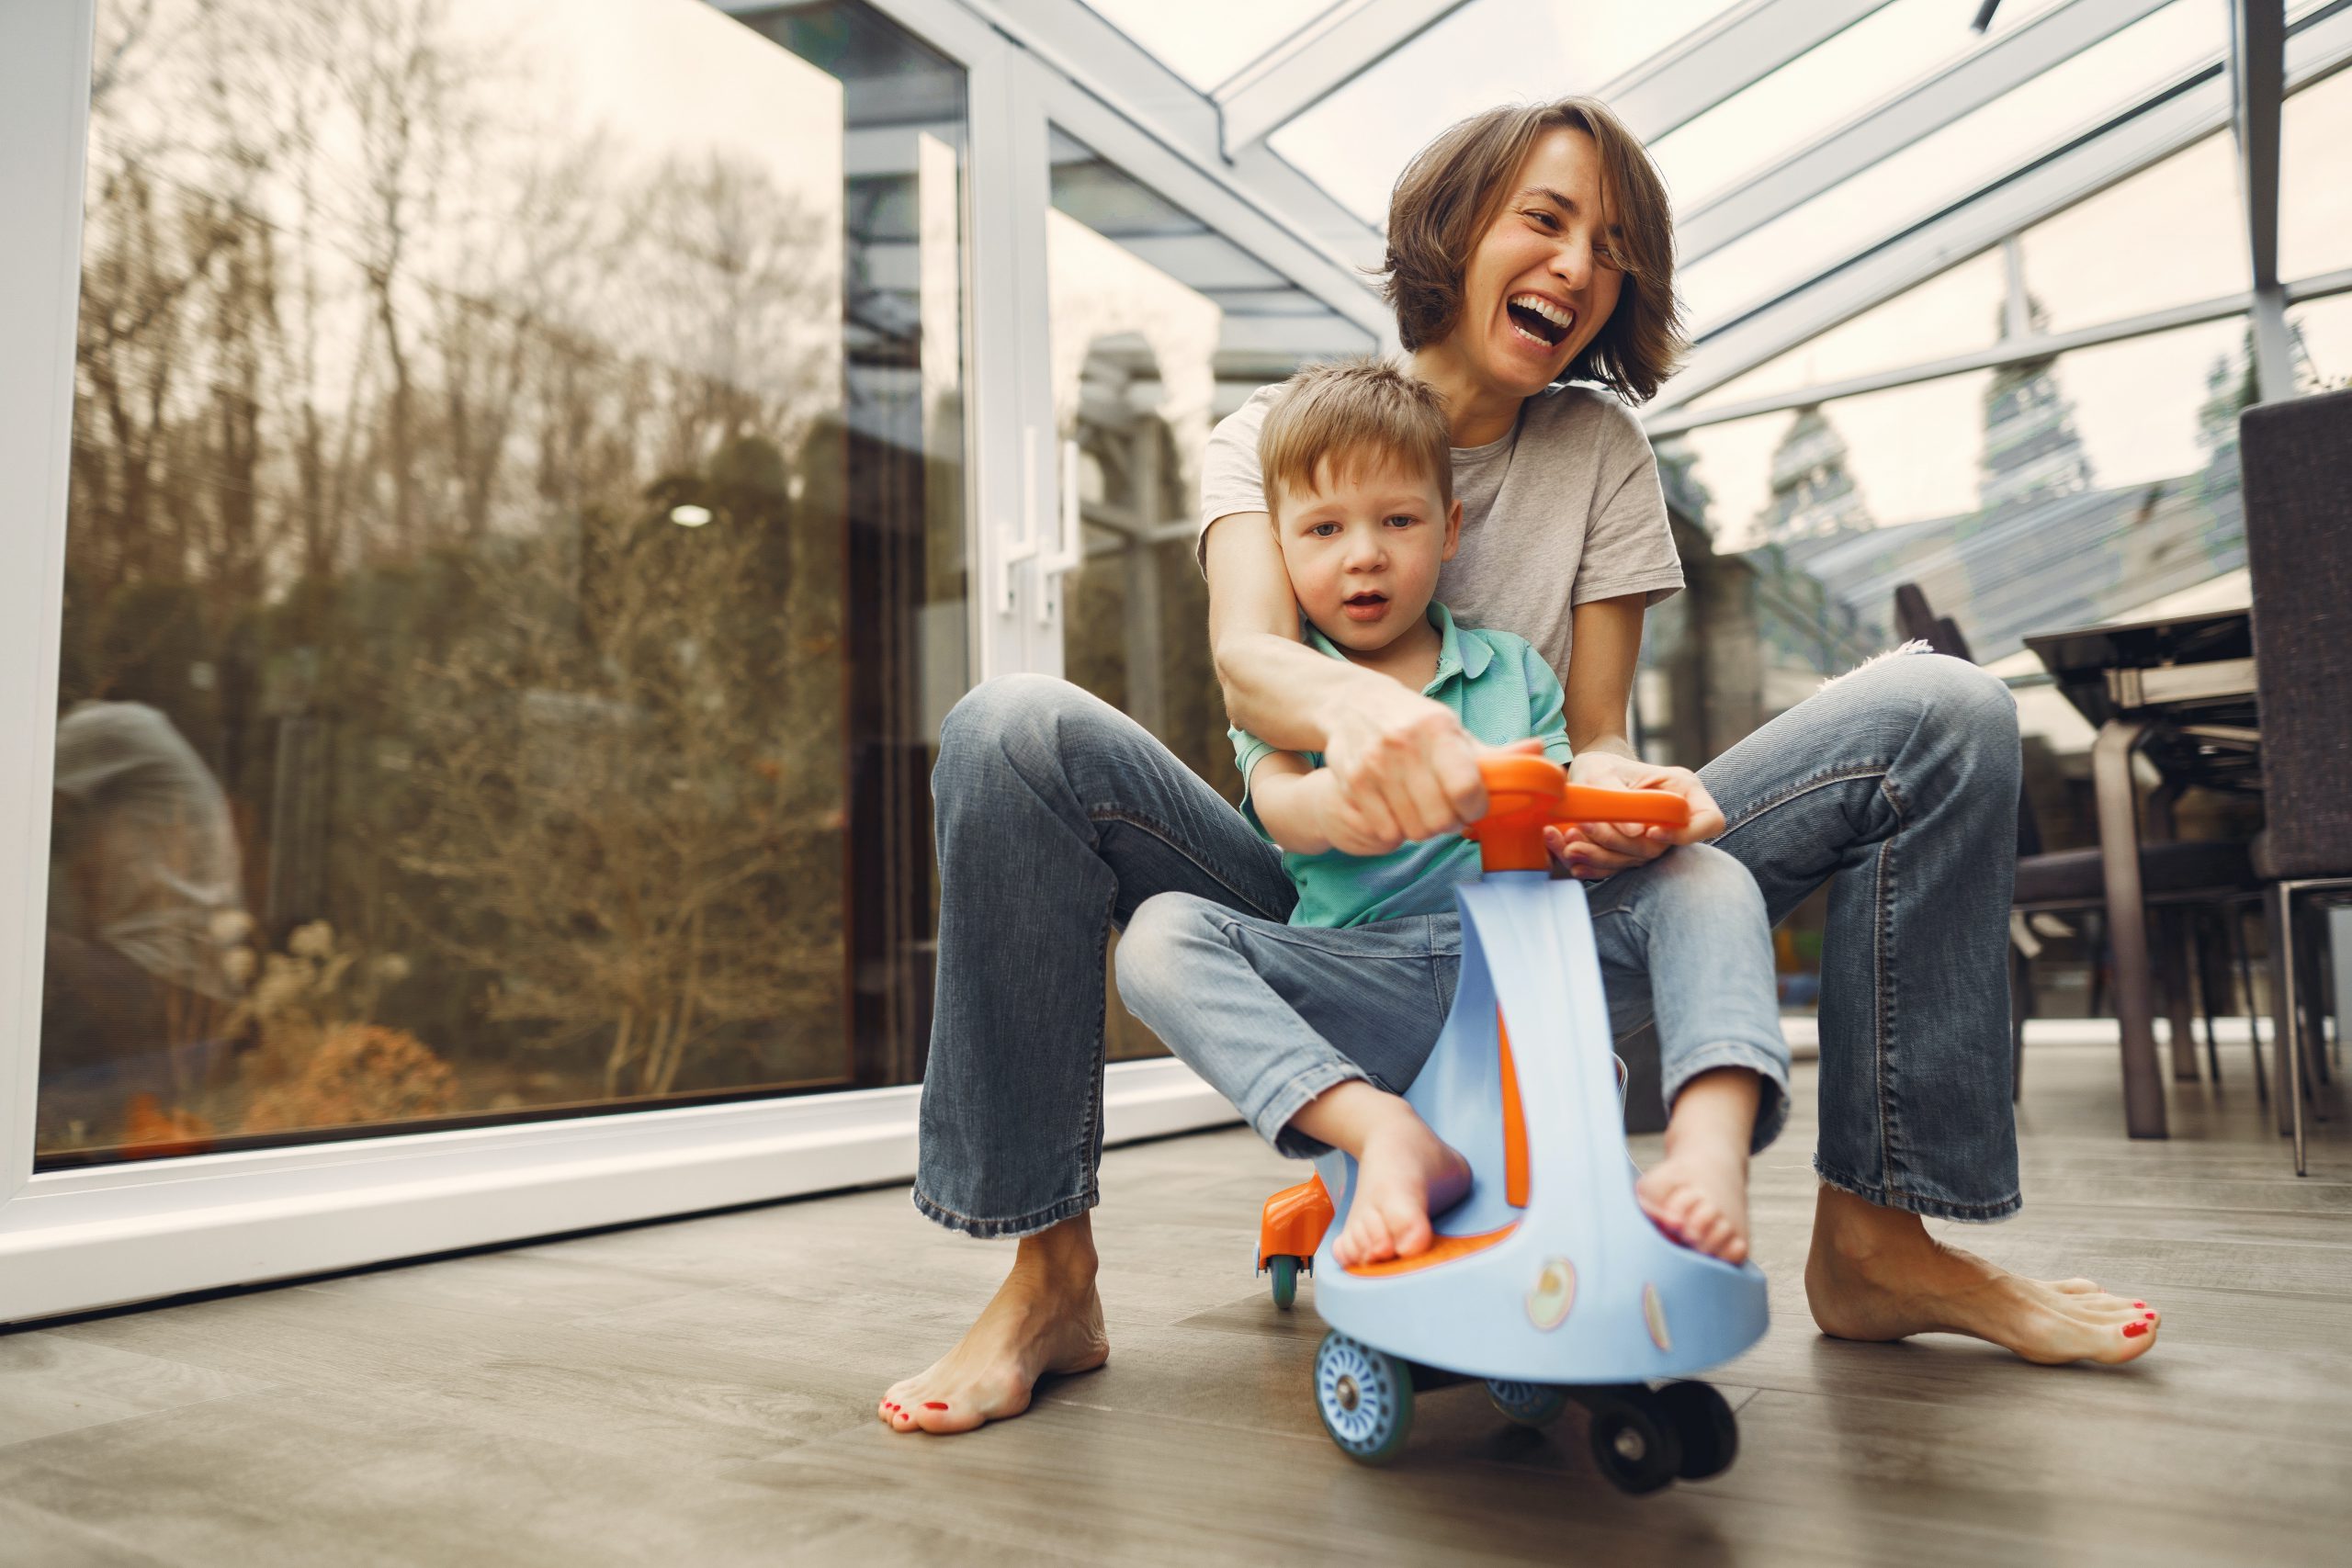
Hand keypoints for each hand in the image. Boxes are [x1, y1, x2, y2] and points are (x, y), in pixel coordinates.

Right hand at [1317, 681, 1496, 852]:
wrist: (1353, 704)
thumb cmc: (1414, 722)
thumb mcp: (1452, 731)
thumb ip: (1494, 752)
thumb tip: (1539, 752)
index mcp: (1438, 729)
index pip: (1465, 789)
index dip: (1475, 809)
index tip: (1473, 806)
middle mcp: (1404, 745)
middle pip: (1439, 819)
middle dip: (1450, 823)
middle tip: (1447, 812)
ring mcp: (1374, 765)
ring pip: (1412, 830)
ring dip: (1423, 829)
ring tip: (1422, 810)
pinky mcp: (1352, 783)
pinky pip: (1385, 832)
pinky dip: (1397, 831)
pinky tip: (1398, 811)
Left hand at [1545, 750, 1725, 879]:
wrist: (1589, 774)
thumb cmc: (1602, 765)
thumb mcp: (1604, 772)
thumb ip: (1623, 801)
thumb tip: (1637, 833)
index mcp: (1683, 792)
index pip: (1708, 821)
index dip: (1685, 833)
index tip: (1652, 831)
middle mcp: (1673, 819)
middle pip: (1661, 847)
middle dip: (1620, 845)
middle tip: (1584, 830)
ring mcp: (1654, 838)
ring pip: (1637, 860)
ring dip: (1601, 858)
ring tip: (1570, 847)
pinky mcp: (1632, 851)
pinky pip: (1618, 866)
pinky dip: (1594, 867)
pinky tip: (1573, 862)